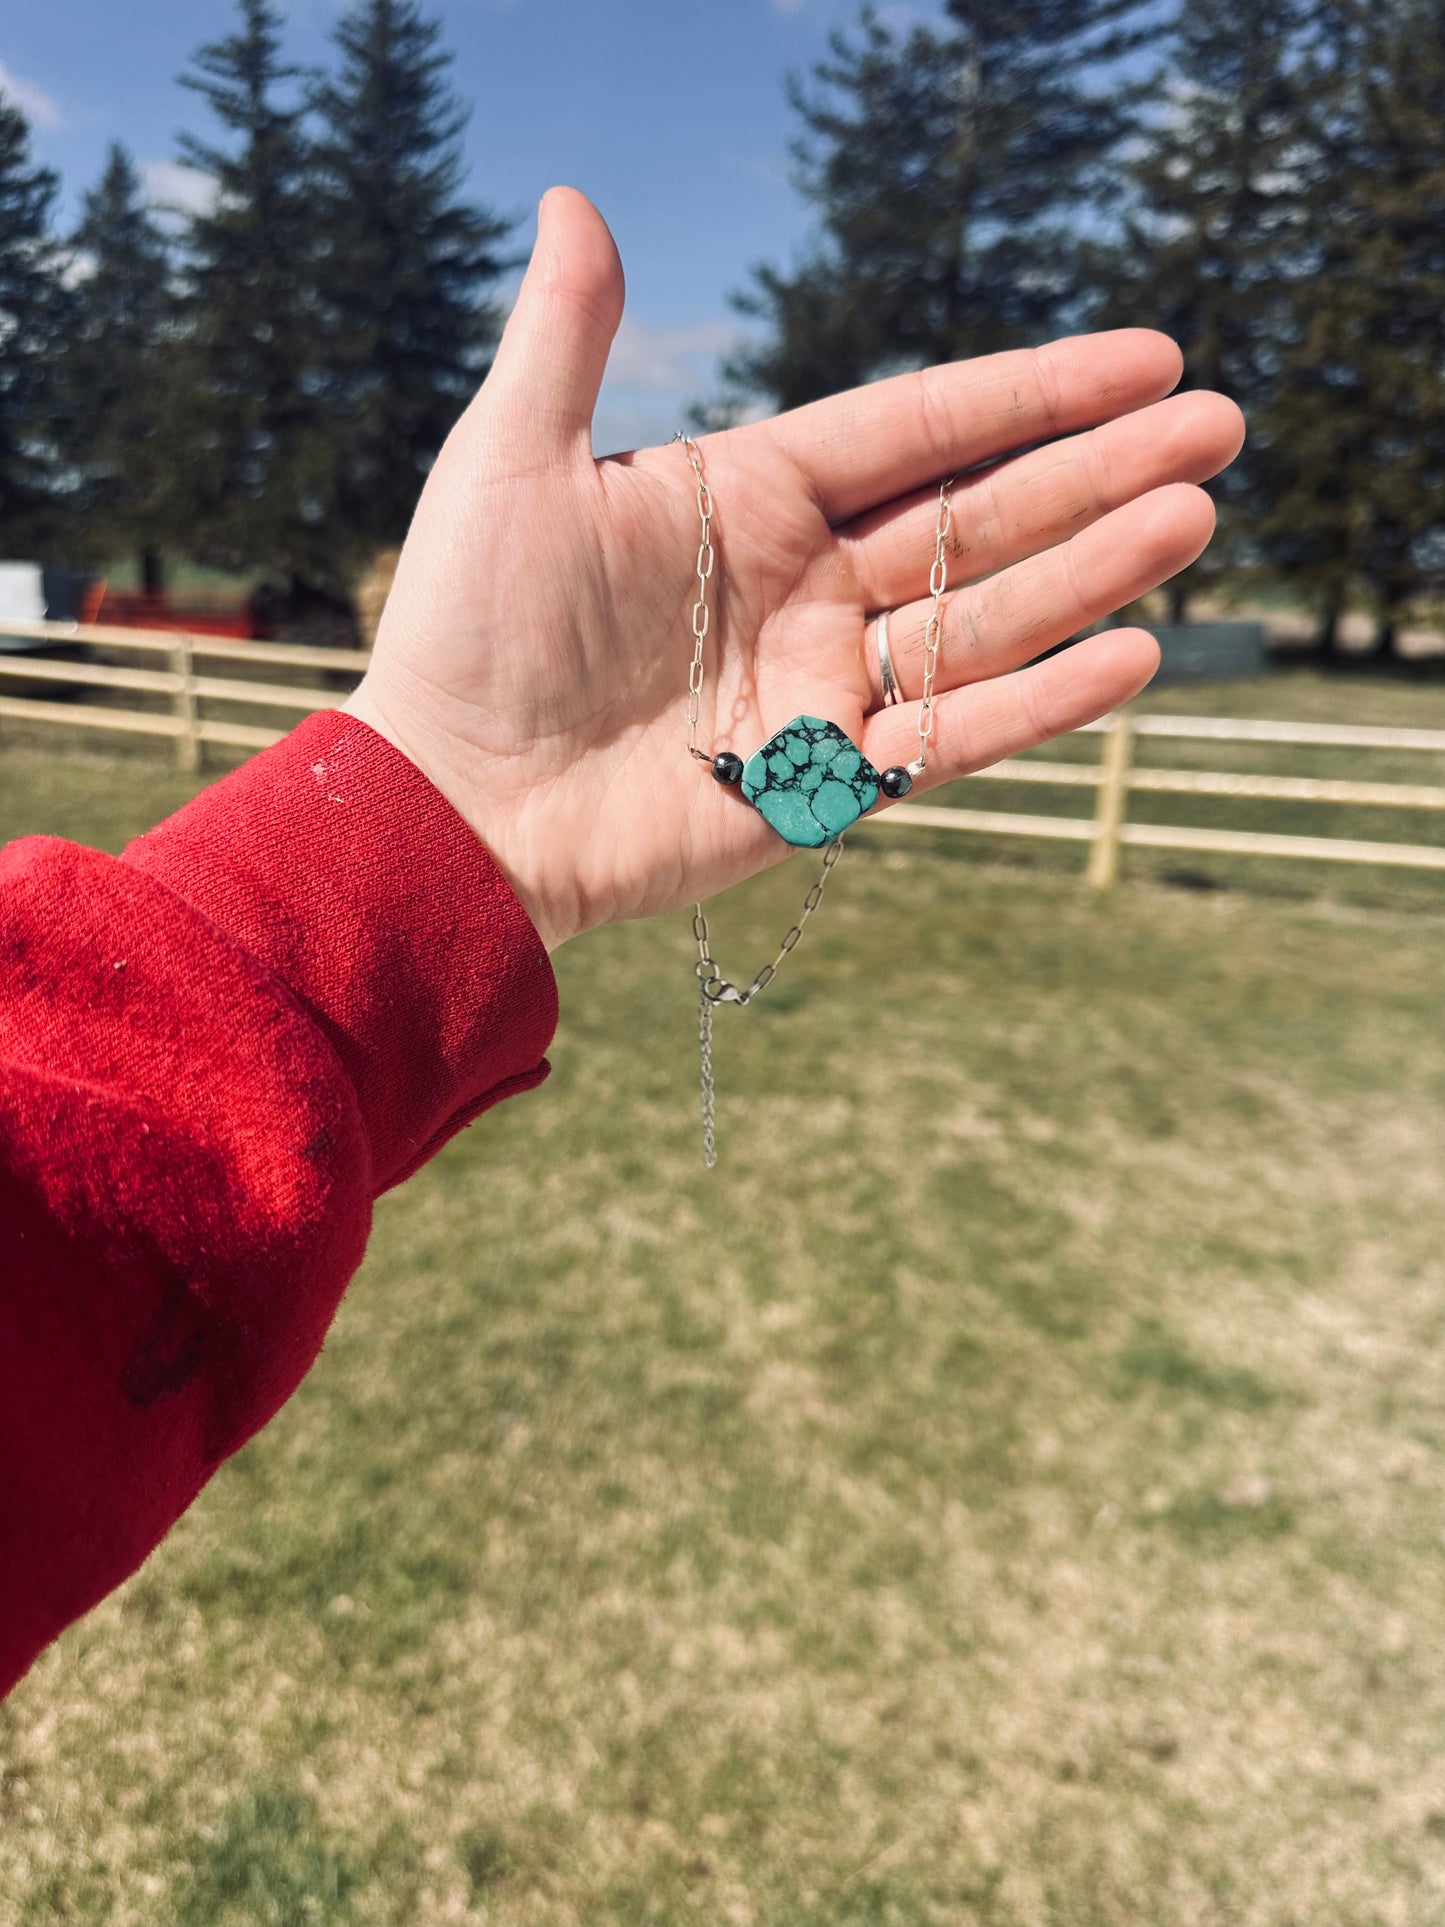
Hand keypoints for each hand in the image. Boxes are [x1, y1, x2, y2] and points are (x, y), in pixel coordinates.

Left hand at [345, 188, 1244, 951]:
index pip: (919, 427)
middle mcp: (806, 583)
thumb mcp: (510, 460)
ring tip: (1193, 519)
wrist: (449, 805)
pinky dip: (1043, 701)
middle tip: (1217, 426)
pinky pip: (956, 732)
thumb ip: (567, 340)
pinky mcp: (828, 781)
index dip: (1031, 390)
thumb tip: (573, 200)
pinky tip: (1133, 655)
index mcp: (751, 495)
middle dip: (1096, 470)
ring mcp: (824, 683)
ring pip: (984, 616)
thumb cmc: (465, 630)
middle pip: (977, 514)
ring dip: (1092, 571)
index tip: (1143, 356)